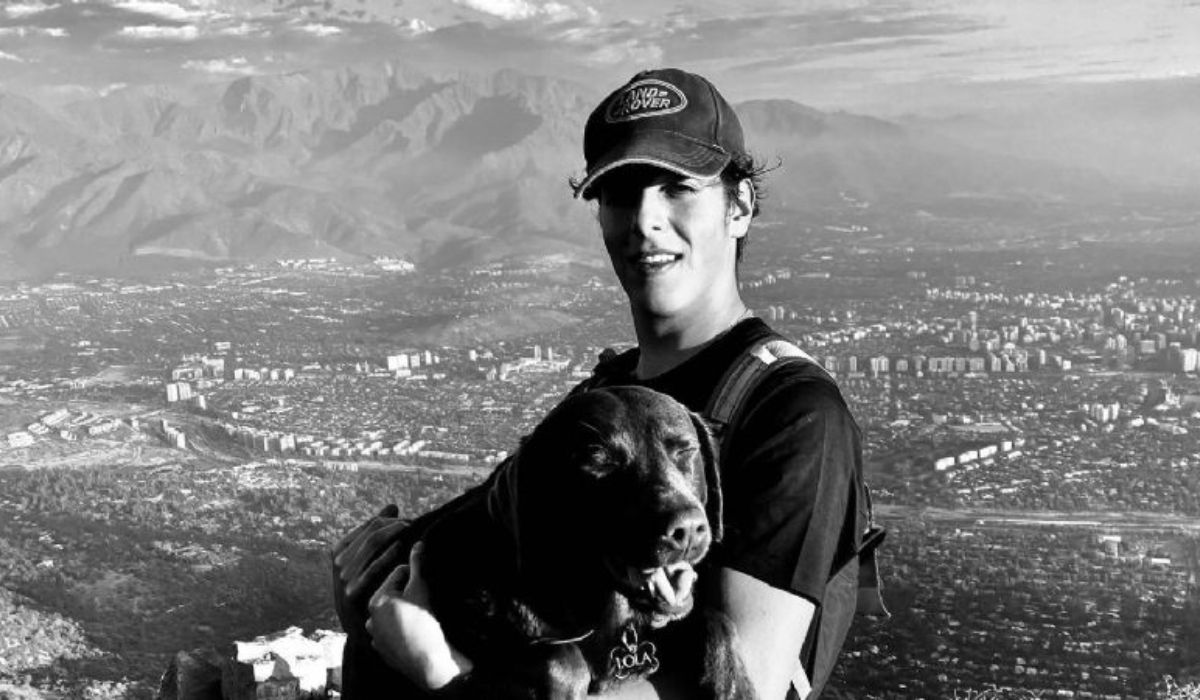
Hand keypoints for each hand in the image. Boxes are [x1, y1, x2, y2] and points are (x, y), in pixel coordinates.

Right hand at [331, 504, 410, 635]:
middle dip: (393, 525)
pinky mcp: (351, 592)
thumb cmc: (367, 586)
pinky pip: (372, 567)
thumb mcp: (366, 559)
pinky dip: (387, 555)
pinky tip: (401, 549)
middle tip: (412, 524)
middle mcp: (338, 562)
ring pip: (371, 545)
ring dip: (392, 535)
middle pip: (370, 533)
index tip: (405, 519)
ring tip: (410, 531)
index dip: (388, 520)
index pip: (367, 526)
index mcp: (339, 550)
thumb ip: (376, 533)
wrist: (359, 625)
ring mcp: (343, 577)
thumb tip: (392, 506)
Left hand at [367, 542, 473, 689]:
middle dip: (405, 593)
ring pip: (391, 615)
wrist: (429, 660)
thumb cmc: (425, 621)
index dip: (413, 576)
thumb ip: (416, 565)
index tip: (423, 586)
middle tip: (422, 602)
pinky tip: (412, 632)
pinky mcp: (383, 651)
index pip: (397, 575)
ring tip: (418, 617)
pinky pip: (391, 634)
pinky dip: (400, 630)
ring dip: (402, 612)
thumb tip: (418, 544)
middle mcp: (370, 618)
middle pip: (392, 595)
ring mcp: (376, 637)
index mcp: (377, 600)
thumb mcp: (421, 589)